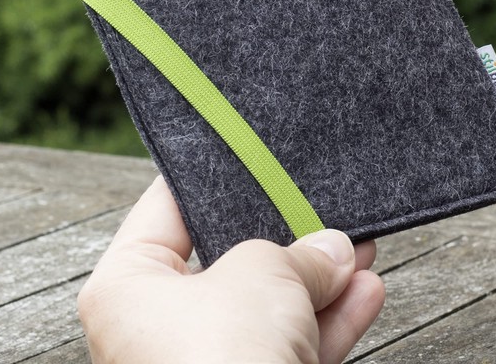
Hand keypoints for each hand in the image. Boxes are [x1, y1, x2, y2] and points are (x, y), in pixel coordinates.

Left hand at [78, 176, 384, 363]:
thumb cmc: (222, 359)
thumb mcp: (261, 275)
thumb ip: (296, 253)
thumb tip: (333, 249)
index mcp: (128, 285)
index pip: (167, 209)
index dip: (211, 176)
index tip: (247, 152)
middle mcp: (157, 328)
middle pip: (226, 259)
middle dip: (282, 236)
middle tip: (319, 205)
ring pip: (266, 308)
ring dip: (319, 280)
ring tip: (360, 247)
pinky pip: (289, 348)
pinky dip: (328, 322)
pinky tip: (368, 291)